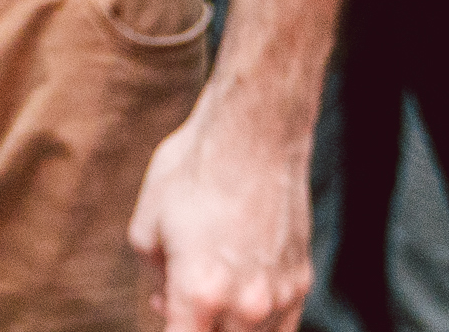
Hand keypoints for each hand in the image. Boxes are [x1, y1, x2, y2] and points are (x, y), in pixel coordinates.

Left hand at [128, 99, 310, 331]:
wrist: (255, 135)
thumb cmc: (194, 172)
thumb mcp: (146, 223)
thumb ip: (153, 278)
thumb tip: (165, 304)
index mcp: (200, 293)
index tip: (167, 317)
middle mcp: (246, 305)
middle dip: (195, 326)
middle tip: (177, 301)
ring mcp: (280, 296)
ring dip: (228, 327)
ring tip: (208, 296)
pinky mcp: (302, 281)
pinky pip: (282, 326)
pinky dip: (259, 324)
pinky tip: (239, 300)